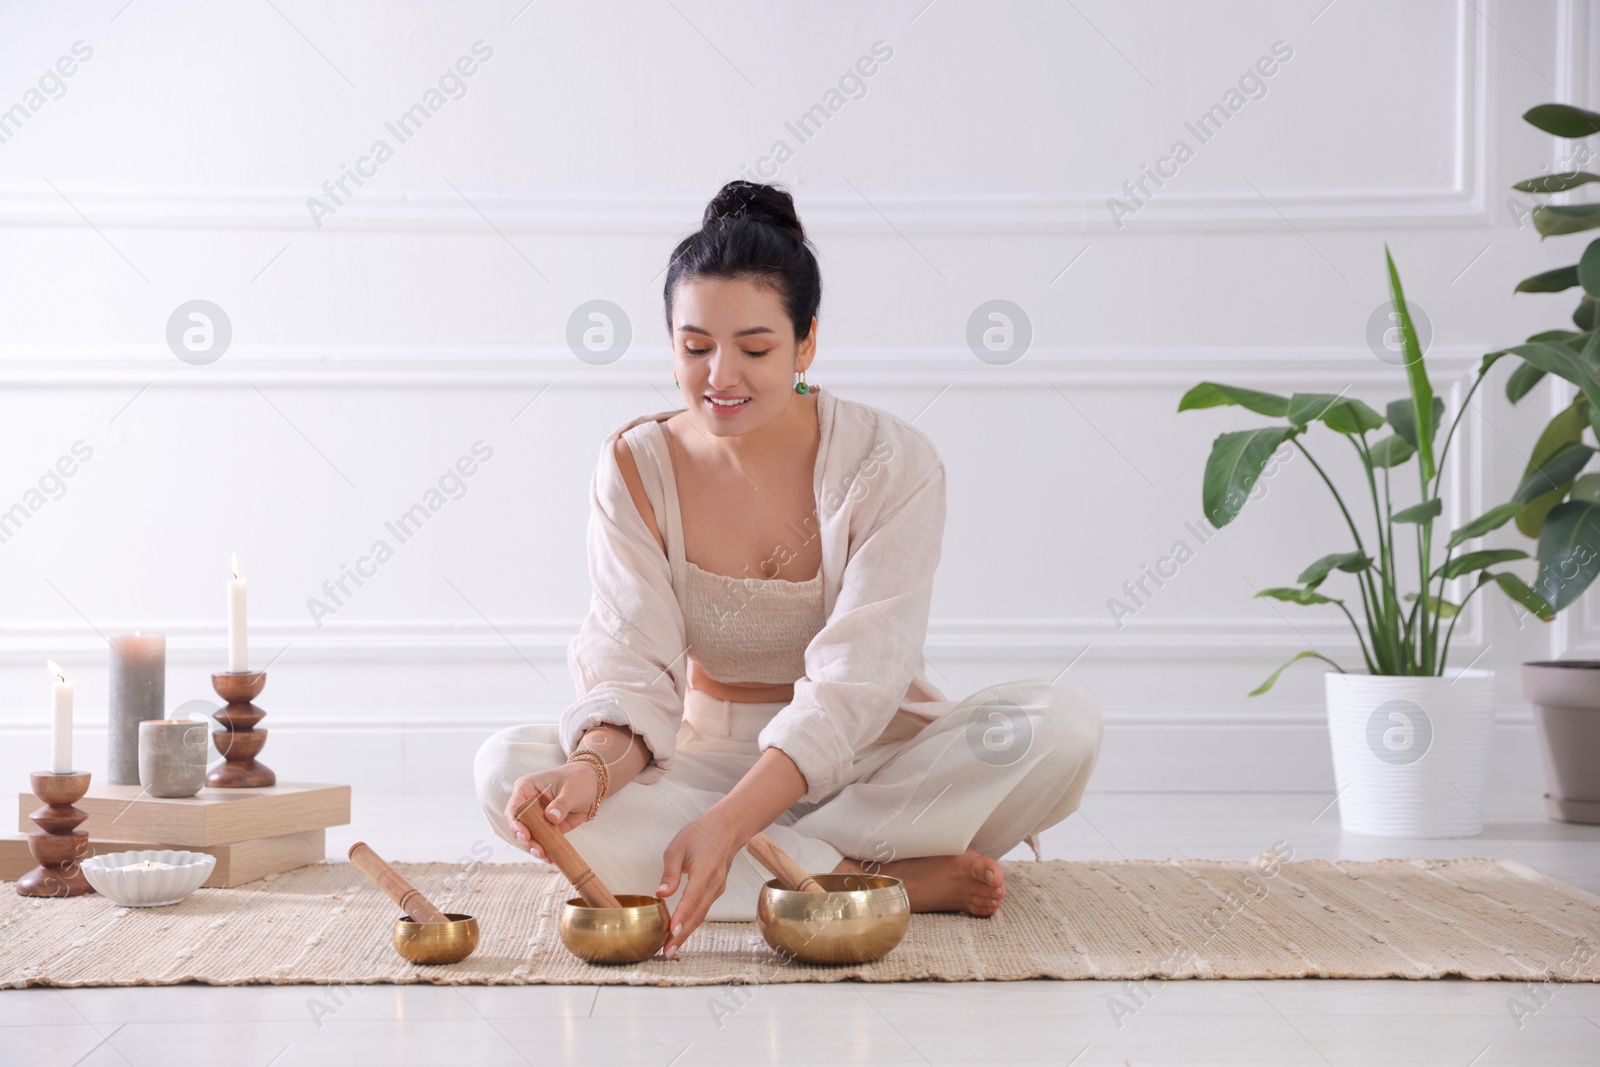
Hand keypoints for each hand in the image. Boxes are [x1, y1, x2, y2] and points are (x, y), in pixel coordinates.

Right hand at [503, 763, 599, 859]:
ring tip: (544, 855)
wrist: (591, 784)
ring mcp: (535, 817)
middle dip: (526, 840)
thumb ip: (561, 804)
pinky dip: (545, 850)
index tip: (525, 835)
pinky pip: (542, 841)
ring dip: (534, 848)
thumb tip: (551, 817)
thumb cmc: (578, 780)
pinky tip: (551, 858)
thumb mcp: (571, 790)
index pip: (514, 807)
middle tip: (537, 850)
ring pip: (528, 836)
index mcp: (527, 788)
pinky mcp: (546, 827)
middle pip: (518, 826)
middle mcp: (527, 804)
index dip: (516, 823)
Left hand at [655, 812, 741, 958]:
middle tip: (666, 952)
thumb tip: (661, 894)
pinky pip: (703, 910)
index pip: (692, 897)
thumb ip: (670, 872)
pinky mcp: (716, 891)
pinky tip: (679, 932)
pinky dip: (691, 923)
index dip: (681, 916)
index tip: (671, 932)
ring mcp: (717, 888)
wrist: (727, 829)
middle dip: (682, 935)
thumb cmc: (701, 834)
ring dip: (686, 932)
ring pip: (701, 915)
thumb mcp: (677, 847)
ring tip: (670, 948)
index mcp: (704, 869)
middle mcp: (714, 883)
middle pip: (698, 914)